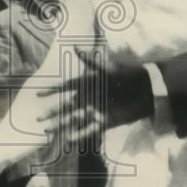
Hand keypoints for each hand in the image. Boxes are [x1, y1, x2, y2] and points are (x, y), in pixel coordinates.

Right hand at [37, 47, 152, 138]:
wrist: (148, 90)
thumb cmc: (128, 75)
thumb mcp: (109, 67)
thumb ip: (91, 60)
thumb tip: (76, 46)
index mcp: (88, 83)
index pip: (65, 87)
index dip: (52, 91)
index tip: (38, 94)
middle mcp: (89, 98)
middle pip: (66, 107)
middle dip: (52, 113)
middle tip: (38, 119)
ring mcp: (95, 111)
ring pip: (74, 120)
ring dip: (61, 126)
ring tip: (47, 132)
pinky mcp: (105, 122)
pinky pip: (89, 130)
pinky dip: (79, 135)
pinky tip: (68, 141)